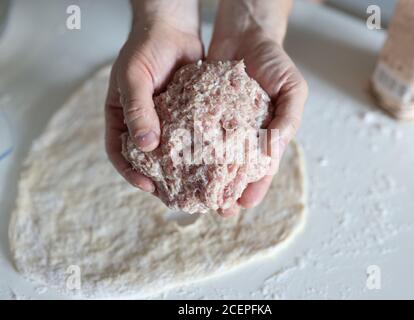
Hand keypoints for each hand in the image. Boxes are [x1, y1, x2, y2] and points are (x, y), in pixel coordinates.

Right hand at [105, 0, 201, 191]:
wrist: (173, 29)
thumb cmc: (146, 49)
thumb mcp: (134, 78)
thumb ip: (138, 110)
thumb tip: (145, 146)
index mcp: (122, 119)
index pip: (120, 153)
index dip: (131, 174)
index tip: (147, 187)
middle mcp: (143, 125)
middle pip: (147, 160)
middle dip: (160, 180)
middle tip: (176, 198)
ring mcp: (165, 123)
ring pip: (171, 154)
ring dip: (182, 171)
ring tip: (197, 188)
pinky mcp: (187, 118)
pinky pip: (191, 139)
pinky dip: (198, 153)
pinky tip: (212, 164)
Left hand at [209, 0, 307, 215]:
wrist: (245, 34)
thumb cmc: (274, 61)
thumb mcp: (293, 87)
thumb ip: (289, 118)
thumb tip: (274, 149)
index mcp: (267, 135)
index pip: (262, 168)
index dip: (255, 187)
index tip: (243, 204)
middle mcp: (243, 135)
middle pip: (235, 171)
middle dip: (227, 191)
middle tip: (217, 210)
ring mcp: (221, 126)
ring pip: (213, 158)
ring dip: (205, 178)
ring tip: (195, 195)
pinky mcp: (201, 113)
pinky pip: (195, 135)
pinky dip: (189, 150)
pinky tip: (180, 163)